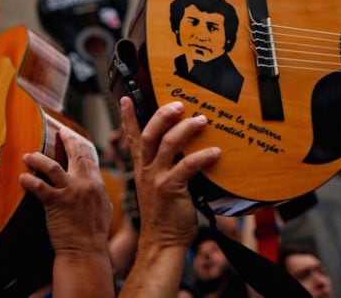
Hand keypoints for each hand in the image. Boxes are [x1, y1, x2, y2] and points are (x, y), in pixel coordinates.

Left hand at [19, 127, 111, 253]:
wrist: (86, 251)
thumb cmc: (94, 234)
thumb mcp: (104, 208)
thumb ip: (99, 193)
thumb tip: (96, 185)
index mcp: (97, 184)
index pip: (89, 158)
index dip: (80, 145)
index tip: (72, 137)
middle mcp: (85, 184)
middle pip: (76, 155)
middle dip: (67, 140)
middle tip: (59, 132)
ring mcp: (71, 192)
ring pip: (53, 167)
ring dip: (38, 159)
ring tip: (28, 156)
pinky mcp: (57, 203)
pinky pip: (40, 187)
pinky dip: (29, 181)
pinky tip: (22, 177)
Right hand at [120, 97, 219, 248]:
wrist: (162, 242)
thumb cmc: (165, 215)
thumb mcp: (158, 187)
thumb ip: (166, 167)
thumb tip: (184, 148)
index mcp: (142, 168)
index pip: (133, 138)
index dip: (128, 118)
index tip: (125, 98)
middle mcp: (146, 170)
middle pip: (149, 134)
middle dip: (162, 115)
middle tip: (178, 105)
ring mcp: (157, 179)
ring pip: (167, 144)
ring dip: (185, 129)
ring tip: (201, 120)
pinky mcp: (170, 189)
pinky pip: (187, 166)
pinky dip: (203, 156)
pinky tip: (215, 152)